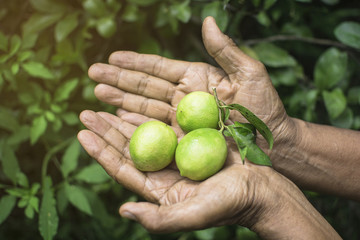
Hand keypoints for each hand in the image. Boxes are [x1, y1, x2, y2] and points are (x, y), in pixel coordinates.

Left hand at [77, 110, 339, 238]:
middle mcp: (164, 172)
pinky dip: (150, 113)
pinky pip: (165, 124)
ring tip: (103, 103)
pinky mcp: (191, 141)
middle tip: (86, 113)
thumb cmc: (229, 204)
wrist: (260, 190)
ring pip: (144, 134)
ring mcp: (177, 155)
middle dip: (106, 131)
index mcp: (159, 190)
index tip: (82, 134)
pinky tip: (136, 102)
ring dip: (123, 119)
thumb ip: (160, 219)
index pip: (123, 168)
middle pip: (128, 148)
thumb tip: (123, 211)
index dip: (102, 152)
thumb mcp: (195, 215)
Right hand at [87, 17, 296, 161]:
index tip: (111, 57)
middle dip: (118, 81)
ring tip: (96, 96)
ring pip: (144, 109)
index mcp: (197, 79)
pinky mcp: (181, 141)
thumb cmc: (265, 110)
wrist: (274, 146)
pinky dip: (133, 125)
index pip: (159, 68)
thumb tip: (207, 21)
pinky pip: (153, 131)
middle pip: (145, 87)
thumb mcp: (250, 75)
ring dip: (119, 102)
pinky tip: (115, 118)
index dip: (135, 62)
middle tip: (92, 75)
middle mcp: (184, 99)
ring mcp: (180, 121)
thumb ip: (226, 50)